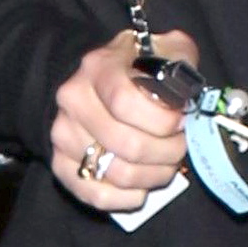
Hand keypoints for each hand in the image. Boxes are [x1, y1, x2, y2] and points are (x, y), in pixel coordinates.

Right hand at [51, 29, 198, 210]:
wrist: (98, 82)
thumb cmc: (139, 69)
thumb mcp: (165, 49)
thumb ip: (181, 61)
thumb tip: (186, 92)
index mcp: (98, 68)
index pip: (126, 102)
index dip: (162, 120)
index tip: (181, 120)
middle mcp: (73, 101)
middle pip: (127, 145)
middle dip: (167, 152)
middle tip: (180, 146)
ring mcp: (63, 135)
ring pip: (117, 174)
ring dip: (154, 176)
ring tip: (167, 163)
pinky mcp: (62, 166)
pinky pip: (98, 196)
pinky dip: (129, 197)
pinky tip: (144, 184)